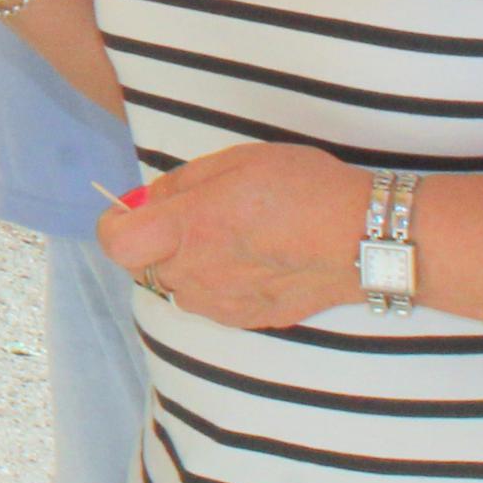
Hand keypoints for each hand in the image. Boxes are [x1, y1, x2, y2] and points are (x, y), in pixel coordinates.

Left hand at [97, 146, 374, 330]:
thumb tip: (150, 200)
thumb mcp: (235, 162)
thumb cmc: (303, 189)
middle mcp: (196, 274)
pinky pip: (213, 302)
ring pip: (180, 286)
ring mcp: (222, 304)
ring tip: (235, 239)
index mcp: (187, 228)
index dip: (117, 224)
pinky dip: (220, 284)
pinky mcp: (249, 320)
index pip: (116, 243)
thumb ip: (182, 184)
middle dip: (159, 242)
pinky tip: (255, 262)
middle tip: (198, 217)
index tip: (133, 211)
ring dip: (191, 264)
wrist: (366, 238)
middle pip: (146, 265)